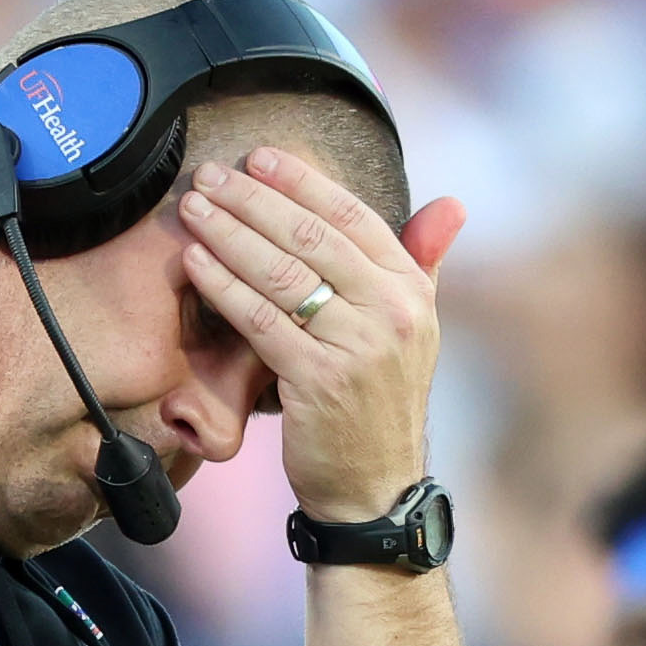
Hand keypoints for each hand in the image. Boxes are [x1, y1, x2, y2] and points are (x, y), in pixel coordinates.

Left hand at [177, 147, 465, 522]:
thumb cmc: (379, 403)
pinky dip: (223, 286)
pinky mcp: (319, 380)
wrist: (373, 487)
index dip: (301, 181)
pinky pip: (261, 320)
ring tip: (194, 210)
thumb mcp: (414, 330)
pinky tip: (195, 263)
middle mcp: (392, 312)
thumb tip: (452, 205)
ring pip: (282, 274)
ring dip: (229, 234)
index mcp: (411, 290)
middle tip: (209, 176)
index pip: (352, 217)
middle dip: (253, 200)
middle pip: (311, 238)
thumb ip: (422, 263)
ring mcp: (357, 346)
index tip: (258, 158)